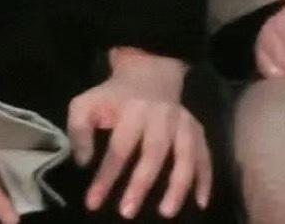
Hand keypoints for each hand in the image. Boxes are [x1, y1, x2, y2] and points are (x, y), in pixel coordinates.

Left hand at [68, 48, 210, 218]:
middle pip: (153, 152)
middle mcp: (161, 115)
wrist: (147, 76)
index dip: (106, 177)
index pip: (119, 147)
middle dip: (141, 184)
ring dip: (177, 185)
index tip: (93, 203)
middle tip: (127, 213)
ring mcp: (183, 123)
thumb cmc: (113, 98)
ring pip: (184, 156)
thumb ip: (79, 130)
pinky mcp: (198, 131)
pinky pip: (205, 156)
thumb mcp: (86, 104)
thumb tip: (83, 163)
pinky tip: (200, 202)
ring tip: (167, 213)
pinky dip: (205, 179)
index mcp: (133, 109)